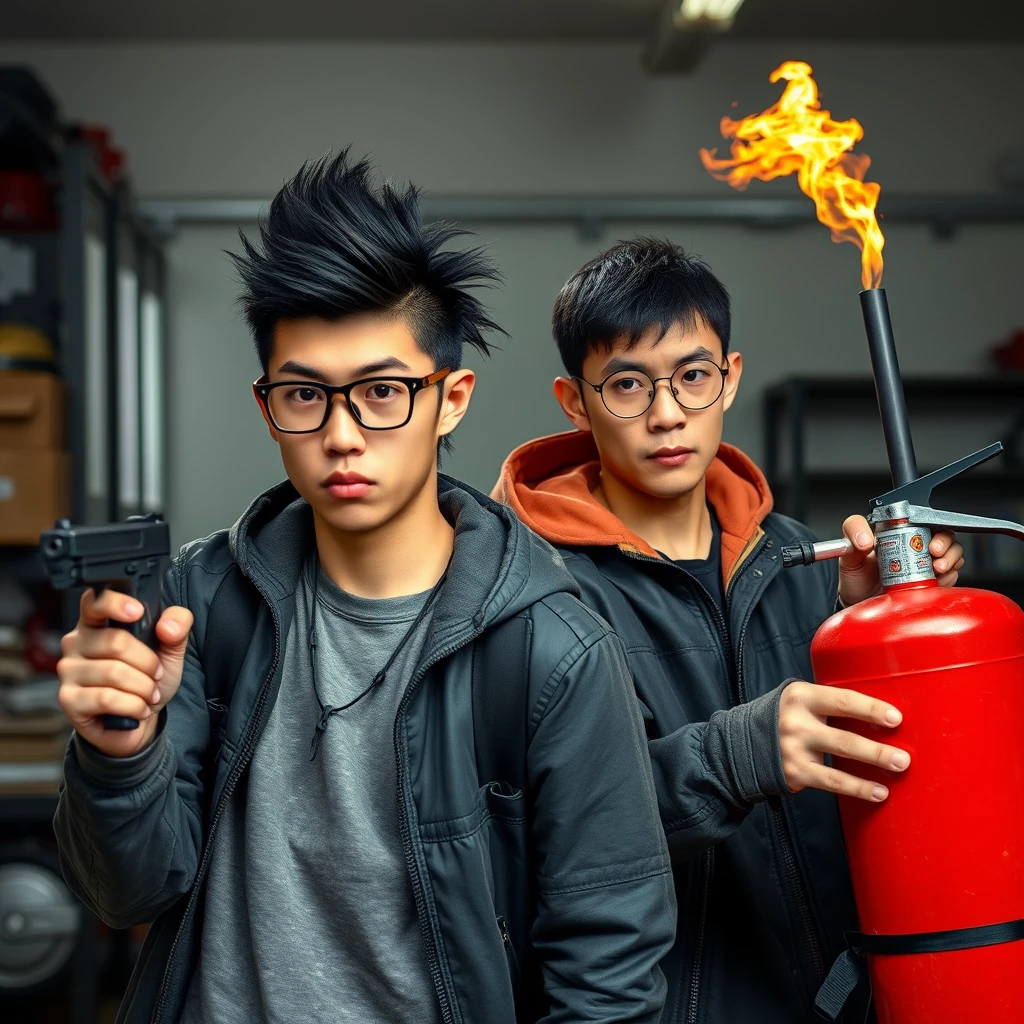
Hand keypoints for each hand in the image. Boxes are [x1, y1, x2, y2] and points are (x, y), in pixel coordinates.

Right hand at [57, 588, 193, 757]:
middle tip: (156, 675)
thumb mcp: (171, 650)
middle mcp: (76, 642)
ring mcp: (68, 670)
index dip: (114, 603)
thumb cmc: (148, 677)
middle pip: (116, 641)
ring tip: (149, 694)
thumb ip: (177, 627)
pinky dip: (133, 705)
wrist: (139, 718)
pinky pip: (106, 698)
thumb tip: (167, 627)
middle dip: (148, 663)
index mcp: (97, 622)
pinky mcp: (68, 699)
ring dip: (143, 687)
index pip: (95, 601)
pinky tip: (138, 709)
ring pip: (114, 672)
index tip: (137, 612)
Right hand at [778, 680, 909, 801]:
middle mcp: (795, 722)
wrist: (745, 740)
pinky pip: (833, 782)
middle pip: (844, 737)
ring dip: (872, 766)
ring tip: (898, 768)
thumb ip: (831, 703)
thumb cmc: (787, 716)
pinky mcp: (794, 772)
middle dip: (877, 749)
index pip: (842, 701)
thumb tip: (880, 715)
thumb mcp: (801, 700)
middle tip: (904, 757)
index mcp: (800, 696)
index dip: (871, 709)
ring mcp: (793, 749)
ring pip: (840, 761)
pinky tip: (878, 792)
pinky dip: (858, 788)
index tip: (896, 718)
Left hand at [837, 515, 963, 606]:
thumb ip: (850, 538)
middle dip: (945, 541)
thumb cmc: (856, 580)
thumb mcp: (848, 557)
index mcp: (897, 534)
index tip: (923, 534)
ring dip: (951, 557)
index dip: (928, 522)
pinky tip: (939, 579)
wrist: (861, 607)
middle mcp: (916, 546)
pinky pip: (953, 574)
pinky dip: (951, 574)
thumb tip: (864, 539)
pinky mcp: (935, 582)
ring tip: (938, 567)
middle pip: (943, 533)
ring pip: (953, 551)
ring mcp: (926, 564)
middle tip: (935, 551)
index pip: (920, 518)